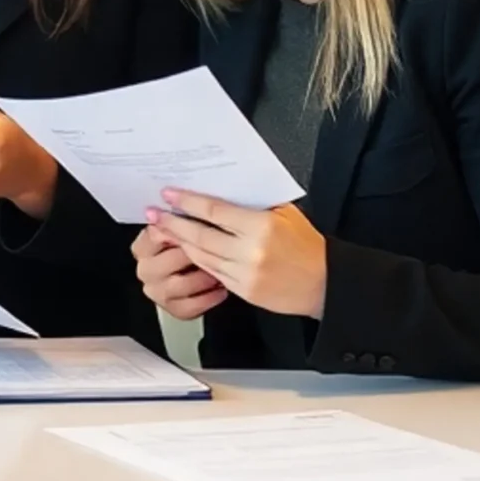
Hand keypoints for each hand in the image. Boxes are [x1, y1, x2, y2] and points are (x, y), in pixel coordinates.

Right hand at [132, 223, 228, 319]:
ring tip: (219, 270)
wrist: (192, 273)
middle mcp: (145, 269)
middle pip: (165, 261)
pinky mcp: (173, 309)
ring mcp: (157, 292)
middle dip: (189, 255)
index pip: (154, 235)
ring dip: (200, 277)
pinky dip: (207, 298)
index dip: (176, 229)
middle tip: (212, 249)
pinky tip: (221, 288)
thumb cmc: (190, 245)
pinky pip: (188, 307)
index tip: (196, 223)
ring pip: (176, 285)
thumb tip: (186, 202)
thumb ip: (180, 220)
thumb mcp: (185, 228)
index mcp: (143, 246)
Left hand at [147, 189, 327, 318]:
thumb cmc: (307, 246)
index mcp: (261, 227)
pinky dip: (197, 259)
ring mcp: (244, 274)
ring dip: (180, 242)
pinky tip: (187, 249)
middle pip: (200, 235)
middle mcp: (249, 252)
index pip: (214, 212)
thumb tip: (223, 189)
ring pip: (201, 256)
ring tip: (164, 230)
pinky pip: (212, 272)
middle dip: (173, 223)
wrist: (324, 283)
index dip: (188, 202)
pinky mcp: (243, 291)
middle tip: (155, 214)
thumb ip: (255, 203)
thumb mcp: (286, 214)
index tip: (170, 195)